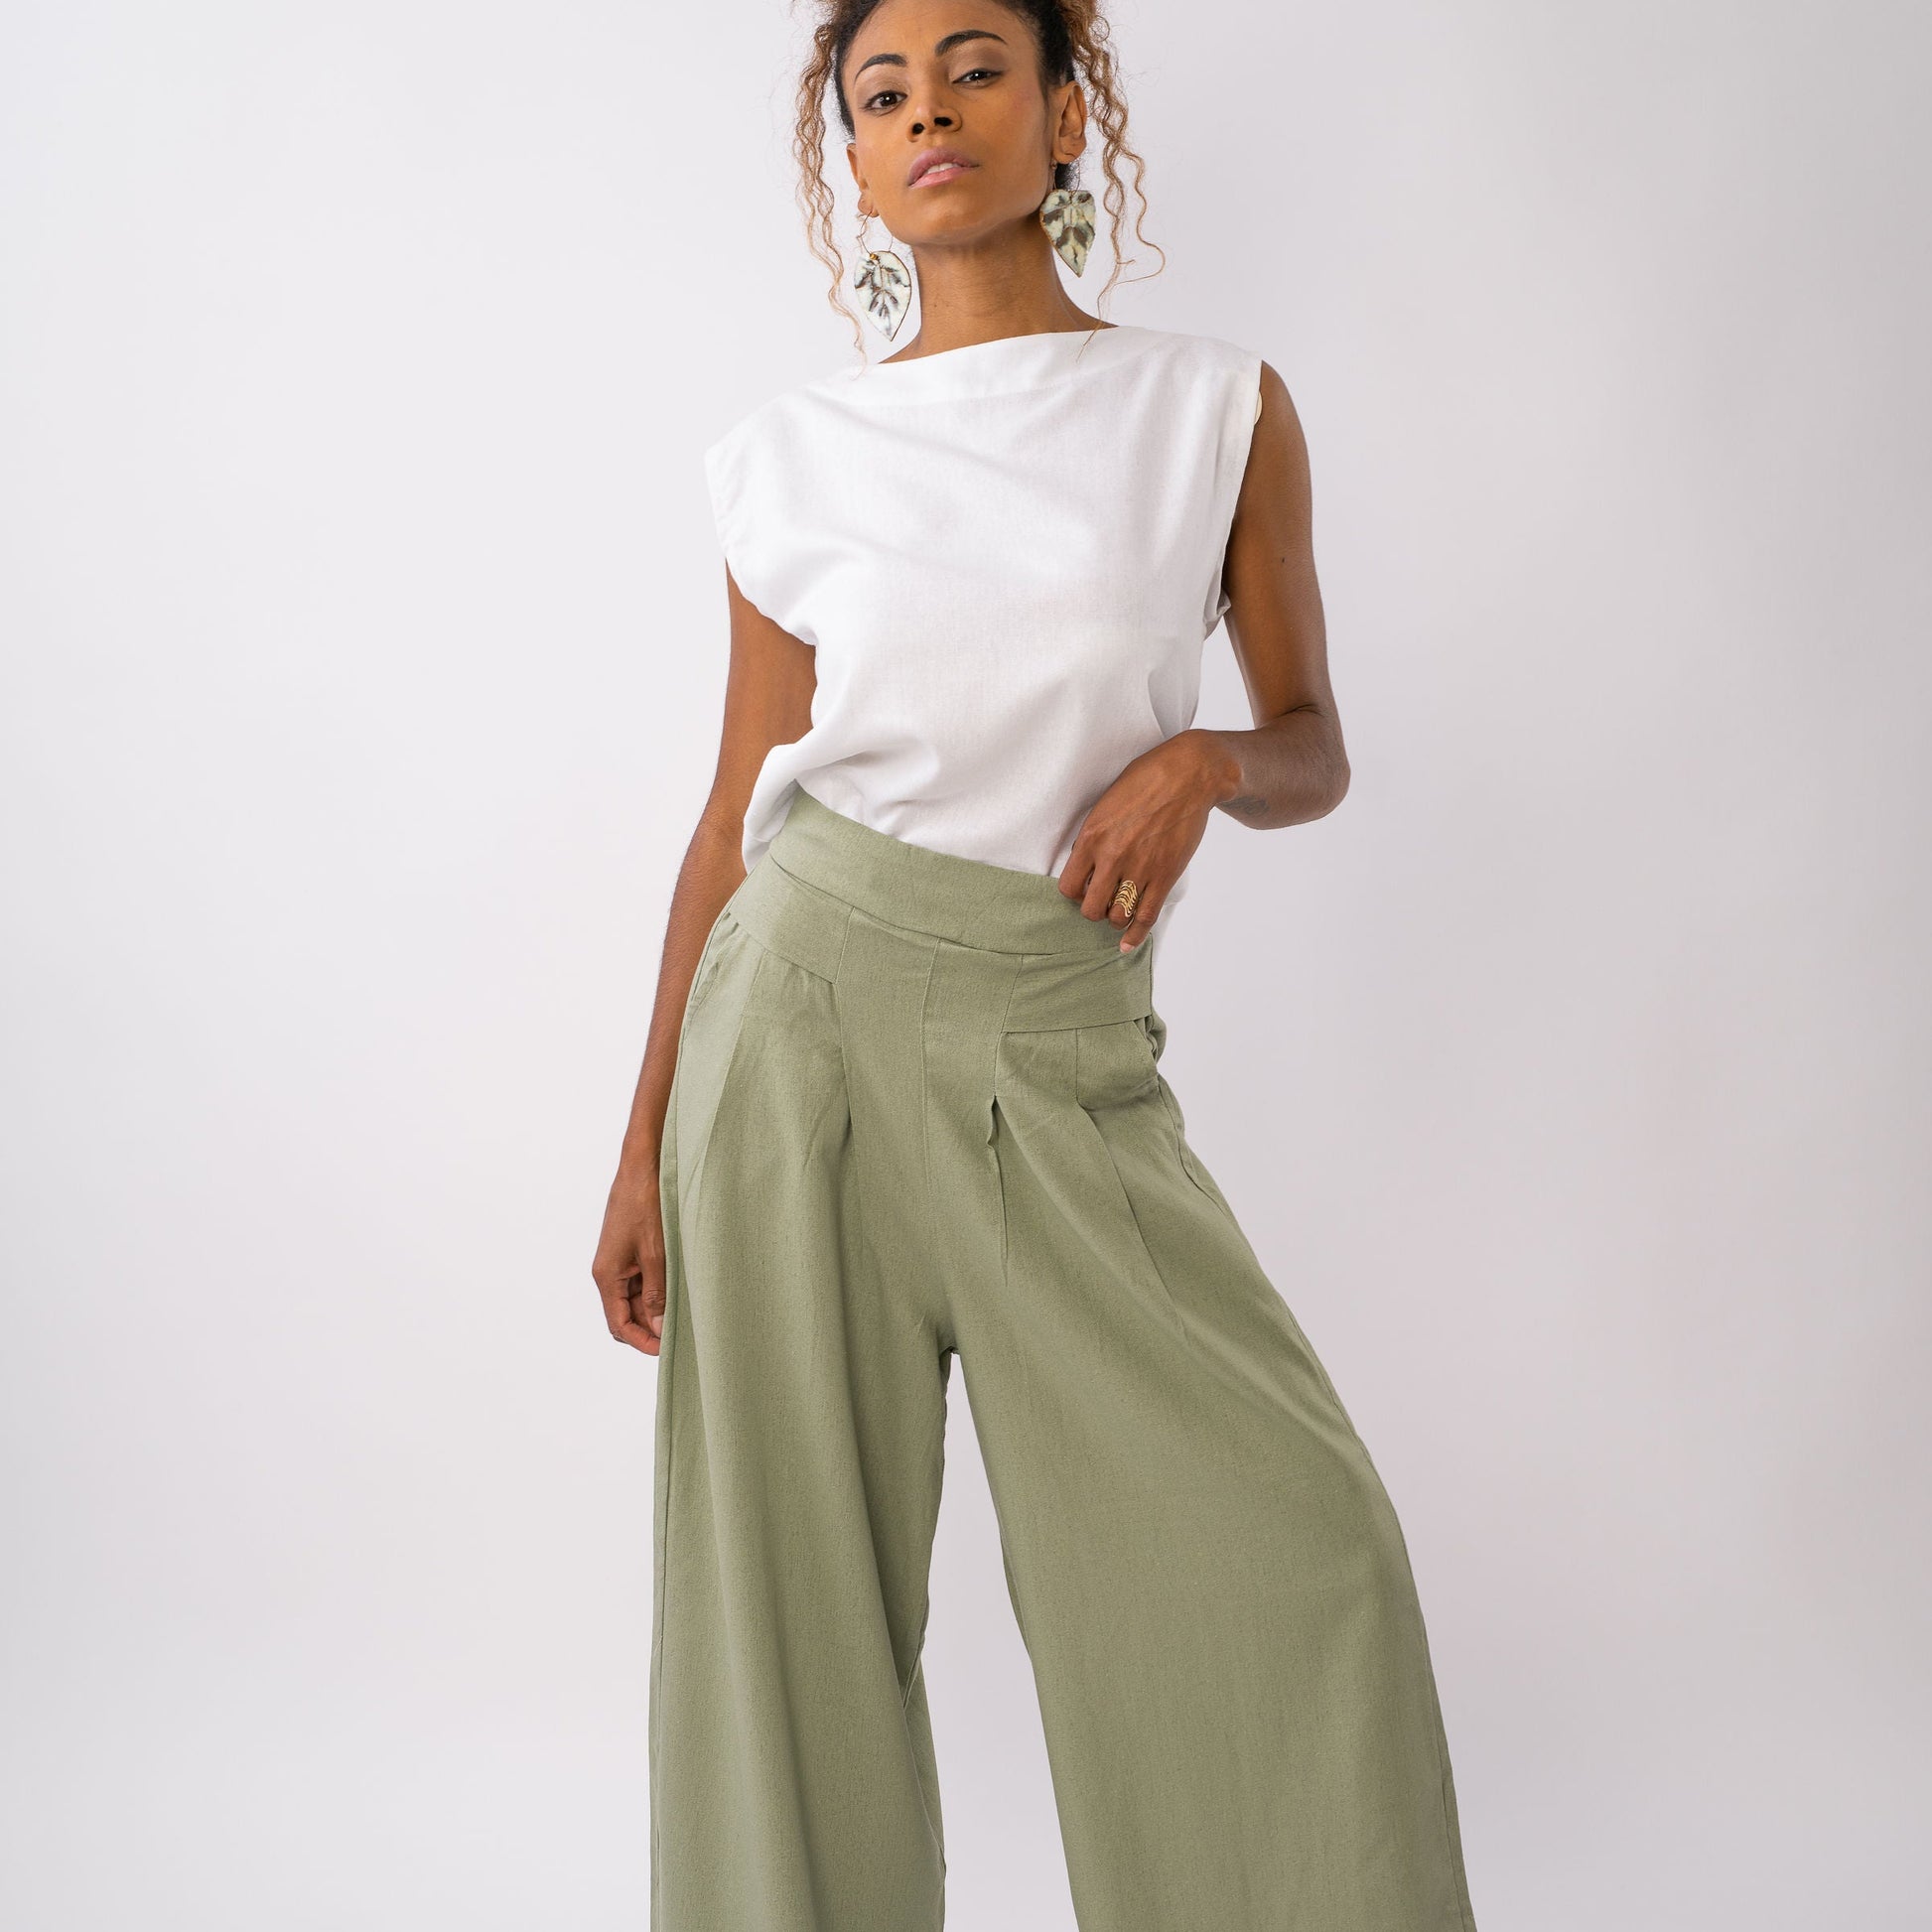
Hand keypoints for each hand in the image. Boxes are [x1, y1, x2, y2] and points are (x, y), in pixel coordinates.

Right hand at [592, 1163, 666, 1355]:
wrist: (643, 1166)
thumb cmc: (645, 1205)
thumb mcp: (655, 1253)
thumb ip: (656, 1293)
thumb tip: (658, 1327)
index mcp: (607, 1275)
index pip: (619, 1324)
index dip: (641, 1341)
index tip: (665, 1350)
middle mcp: (609, 1272)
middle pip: (626, 1314)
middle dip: (650, 1328)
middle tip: (680, 1334)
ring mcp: (620, 1261)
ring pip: (636, 1298)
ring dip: (656, 1308)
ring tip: (685, 1312)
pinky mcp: (631, 1250)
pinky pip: (642, 1280)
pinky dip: (658, 1289)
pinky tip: (680, 1289)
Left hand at [1058, 730, 1239, 952]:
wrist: (1188, 775)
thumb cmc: (1145, 781)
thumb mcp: (1105, 804)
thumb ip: (1093, 837)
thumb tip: (1086, 865)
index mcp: (1092, 837)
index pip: (1068, 887)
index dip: (1074, 894)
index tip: (1083, 889)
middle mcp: (1112, 857)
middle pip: (1090, 909)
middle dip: (1094, 910)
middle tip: (1102, 901)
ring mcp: (1140, 869)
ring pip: (1117, 917)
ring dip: (1115, 919)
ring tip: (1118, 910)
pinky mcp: (1165, 875)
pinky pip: (1146, 916)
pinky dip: (1135, 935)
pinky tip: (1127, 944)